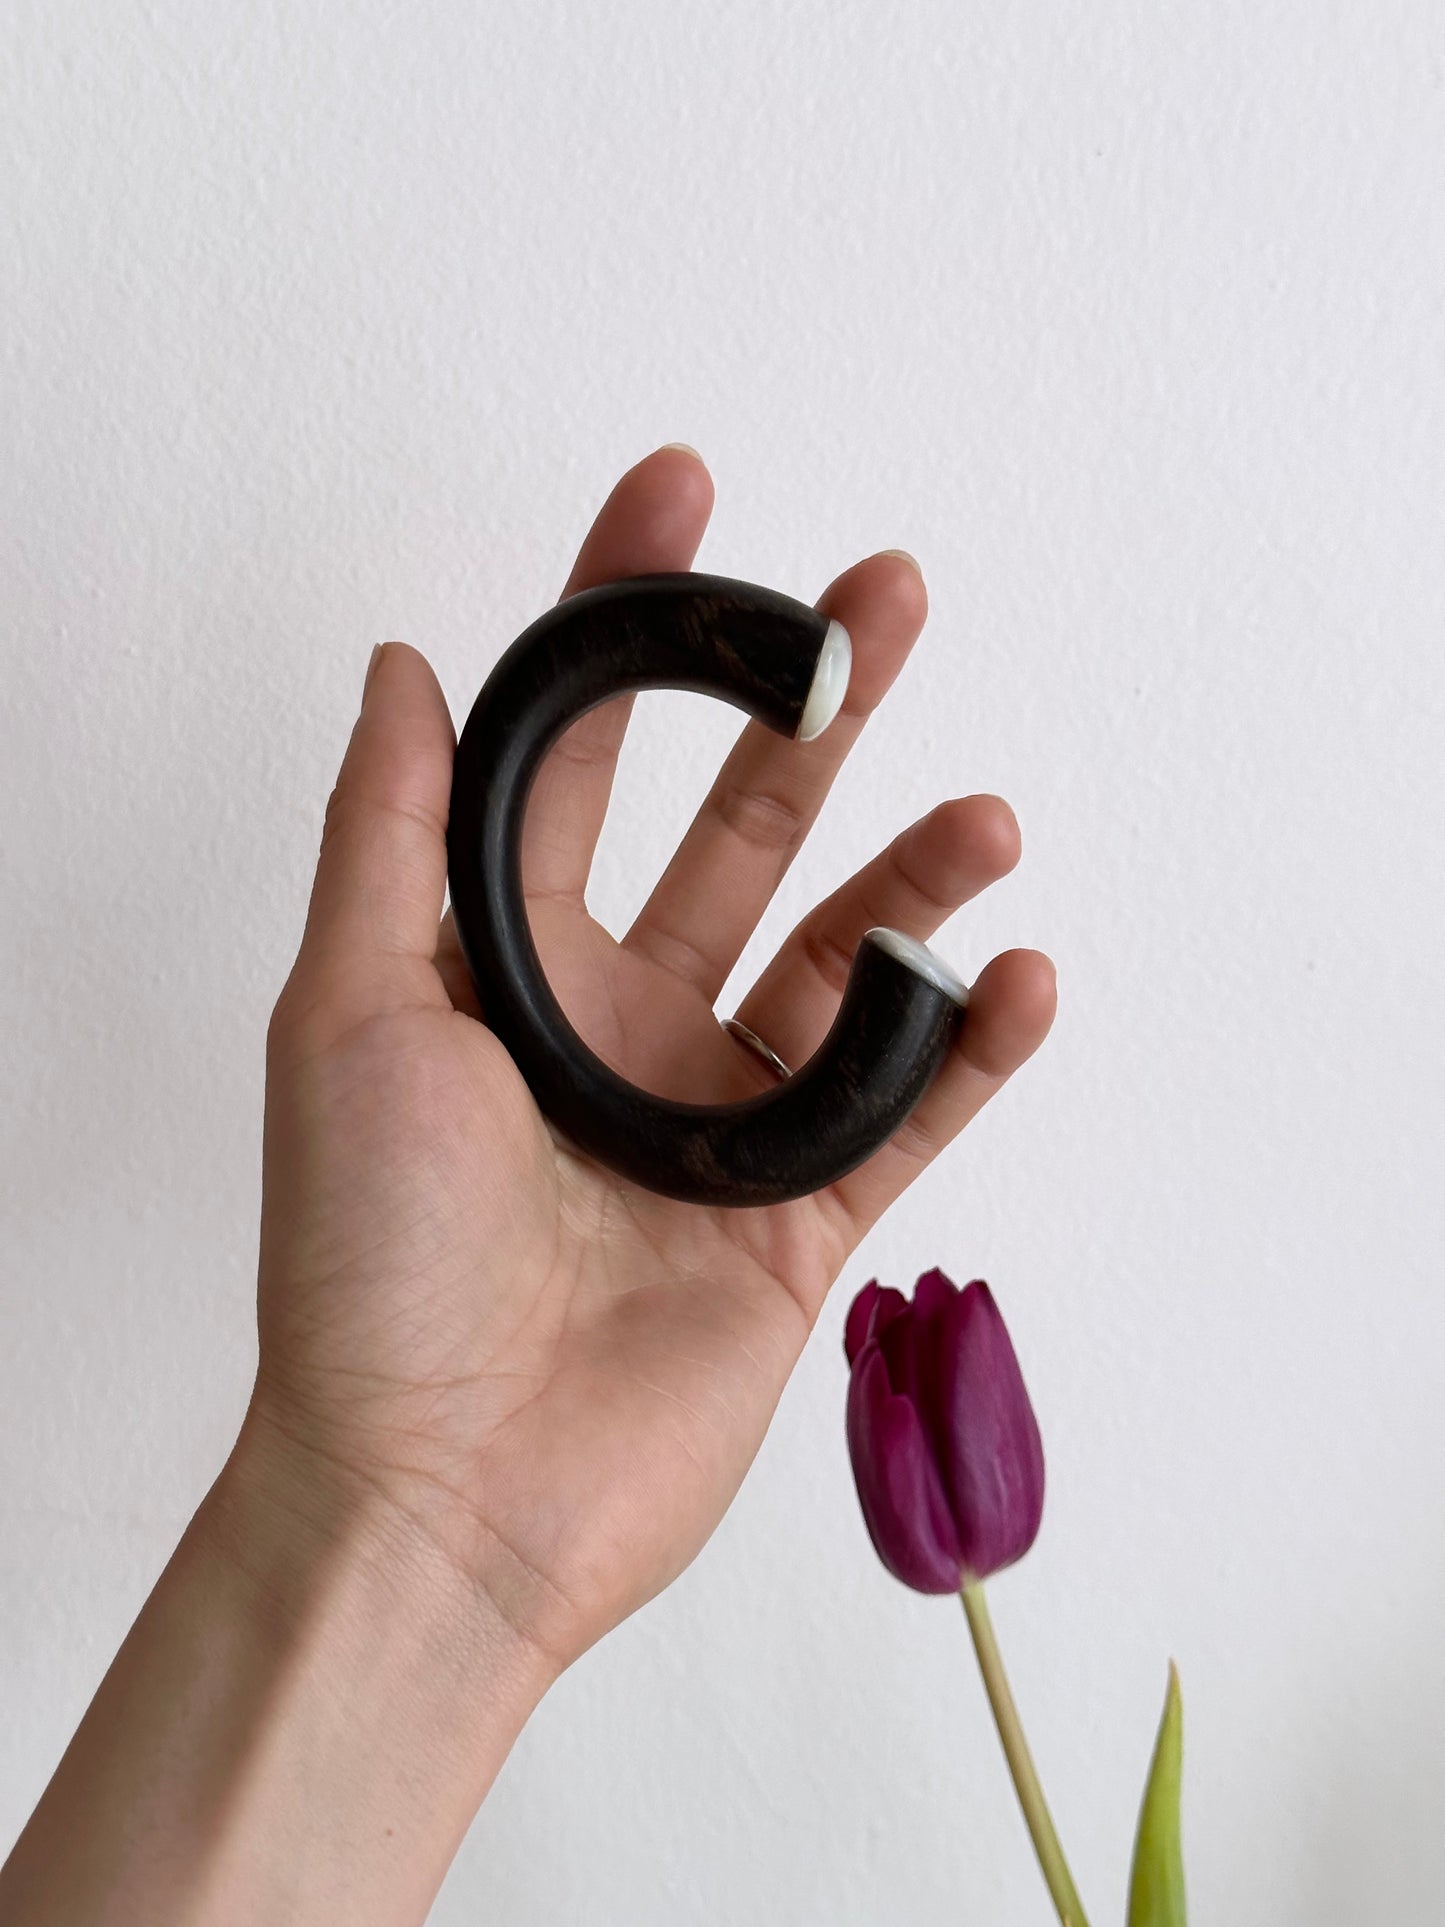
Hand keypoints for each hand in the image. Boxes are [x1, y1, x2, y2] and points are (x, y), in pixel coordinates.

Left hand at [248, 445, 1056, 1677]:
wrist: (439, 1496)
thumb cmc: (365, 1261)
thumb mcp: (347, 1016)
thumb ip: (392, 837)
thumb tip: (409, 665)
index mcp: (509, 964)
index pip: (582, 756)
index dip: (629, 624)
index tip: (686, 496)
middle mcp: (618, 1021)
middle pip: (740, 830)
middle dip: (809, 711)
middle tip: (882, 599)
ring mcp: (716, 1117)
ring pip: (842, 961)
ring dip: (913, 876)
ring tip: (980, 819)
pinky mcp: (796, 1219)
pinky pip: (905, 1110)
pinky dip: (968, 1044)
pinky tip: (1012, 973)